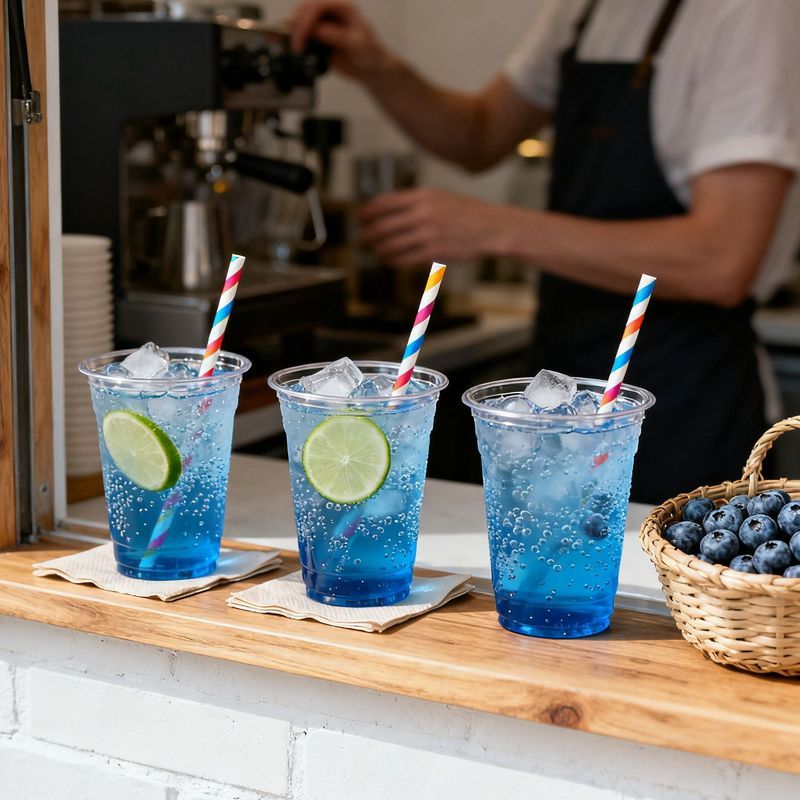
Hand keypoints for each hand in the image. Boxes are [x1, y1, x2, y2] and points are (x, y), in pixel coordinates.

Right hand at [290, 1, 391, 81]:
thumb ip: (338, 36)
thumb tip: (318, 30)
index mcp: (342, 6)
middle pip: (305, 10)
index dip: (307, 19)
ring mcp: (323, 23)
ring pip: (300, 20)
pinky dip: (296, 40)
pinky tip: (294, 49)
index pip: (318, 6)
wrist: (370, 69)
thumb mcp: (357, 45)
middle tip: (297, 47)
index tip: (303, 37)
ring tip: (295, 50)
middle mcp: (331, 11)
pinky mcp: (318, 36)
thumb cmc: (370, 54)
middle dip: (297, 26)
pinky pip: (302, 34)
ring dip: (294, 33)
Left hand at [358, 188, 509, 267]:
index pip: (384, 202)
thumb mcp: (439, 197)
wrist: (492, 227)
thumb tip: (385, 212)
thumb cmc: (465, 213)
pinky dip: (393, 260)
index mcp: (422, 196)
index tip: (359, 219)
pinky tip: (389, 260)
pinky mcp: (435, 251)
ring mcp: (429, 233)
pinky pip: (405, 258)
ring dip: (379, 249)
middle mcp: (423, 212)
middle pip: (383, 225)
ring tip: (375, 251)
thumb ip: (413, 203)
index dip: (367, 212)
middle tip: (362, 240)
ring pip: (391, 244)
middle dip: (368, 234)